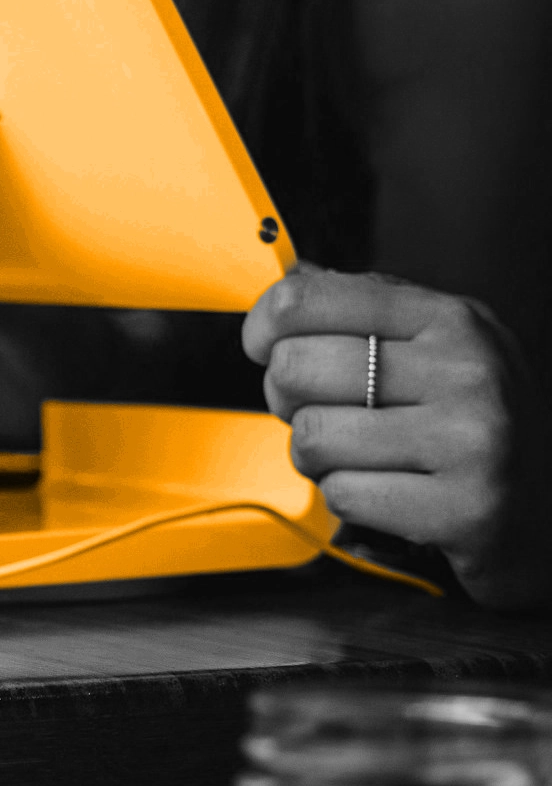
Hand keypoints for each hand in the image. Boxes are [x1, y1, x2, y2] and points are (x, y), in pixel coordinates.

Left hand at [243, 265, 551, 607]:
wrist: (548, 509)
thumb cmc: (471, 422)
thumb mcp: (433, 344)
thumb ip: (363, 306)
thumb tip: (289, 276)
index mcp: (449, 318)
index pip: (307, 299)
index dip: (263, 325)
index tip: (262, 345)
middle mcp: (467, 370)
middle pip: (296, 367)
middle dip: (286, 399)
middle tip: (320, 412)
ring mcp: (473, 439)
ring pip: (312, 437)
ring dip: (316, 457)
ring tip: (359, 456)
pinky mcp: (467, 508)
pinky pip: (344, 494)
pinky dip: (348, 498)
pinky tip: (389, 492)